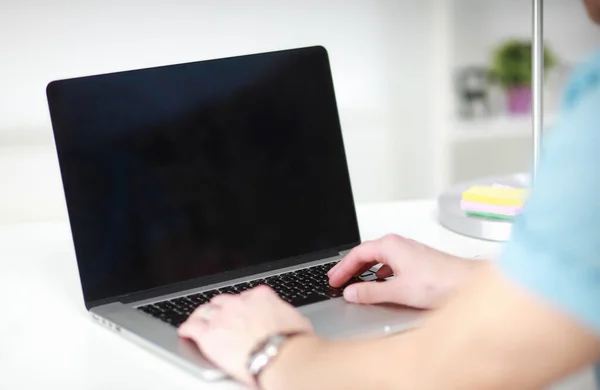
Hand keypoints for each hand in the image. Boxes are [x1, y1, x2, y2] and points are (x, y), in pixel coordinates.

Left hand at [178, 285, 313, 385]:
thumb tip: (287, 322)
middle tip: (220, 319)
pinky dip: (188, 328)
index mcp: (261, 296)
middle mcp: (239, 302)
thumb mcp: (296, 321)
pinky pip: (192, 327)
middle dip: (222, 309)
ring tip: (199, 322)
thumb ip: (284, 316)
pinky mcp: (210, 334)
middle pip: (223, 301)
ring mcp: (223, 316)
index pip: (246, 296)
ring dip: (203, 317)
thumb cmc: (293, 343)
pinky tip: (186, 332)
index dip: (242, 306)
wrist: (281, 356)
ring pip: (206, 311)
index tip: (241, 313)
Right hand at [328, 234, 480, 308]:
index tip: (333, 280)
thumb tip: (351, 292)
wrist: (469, 284)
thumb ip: (371, 292)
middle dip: (351, 267)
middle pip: (367, 253)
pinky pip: (390, 263)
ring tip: (355, 282)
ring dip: (365, 270)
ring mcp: (409, 252)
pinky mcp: (417, 261)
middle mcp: (399, 244)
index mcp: (390, 245)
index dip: (342, 268)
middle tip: (337, 280)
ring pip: (379, 258)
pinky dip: (380, 273)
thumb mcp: (398, 291)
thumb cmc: (441, 282)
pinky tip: (382, 283)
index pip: (357, 254)